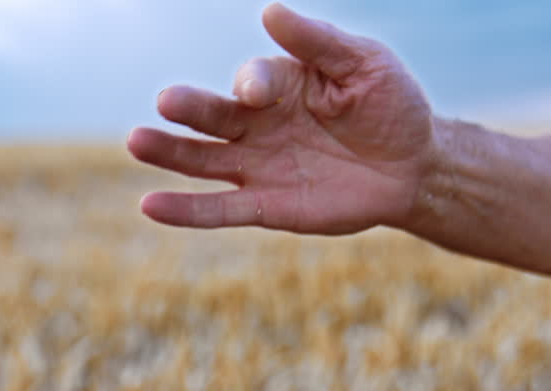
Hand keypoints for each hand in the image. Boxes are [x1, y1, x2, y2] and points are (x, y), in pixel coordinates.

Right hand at [128, 3, 435, 234]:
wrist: (413, 166)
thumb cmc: (388, 104)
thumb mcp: (364, 64)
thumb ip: (317, 42)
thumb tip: (270, 12)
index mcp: (279, 83)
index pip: (256, 79)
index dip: (255, 82)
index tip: (257, 90)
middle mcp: (258, 124)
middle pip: (214, 116)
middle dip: (190, 108)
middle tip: (165, 101)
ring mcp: (259, 166)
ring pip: (204, 161)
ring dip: (170, 152)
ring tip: (137, 142)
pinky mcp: (267, 206)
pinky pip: (221, 209)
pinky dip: (186, 211)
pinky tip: (150, 207)